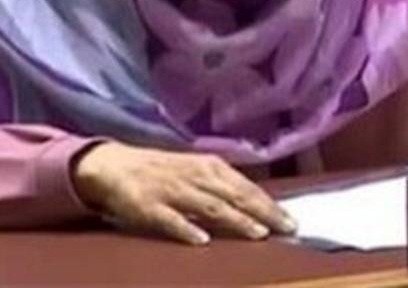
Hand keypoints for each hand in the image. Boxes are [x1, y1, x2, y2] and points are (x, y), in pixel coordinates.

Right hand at [71, 142, 296, 244]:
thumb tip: (259, 208)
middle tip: (286, 229)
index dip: (270, 204)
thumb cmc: (163, 171)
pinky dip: (186, 229)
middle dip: (263, 213)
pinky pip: (169, 219)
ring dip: (235, 220)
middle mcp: (195, 176)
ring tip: (256, 234)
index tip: (292, 221)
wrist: (114, 165)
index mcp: (209, 167)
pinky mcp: (148, 206)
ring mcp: (172, 191)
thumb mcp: (197, 171)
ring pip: (210, 206)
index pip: (247, 187)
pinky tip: (201, 241)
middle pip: (235, 196)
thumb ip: (223, 187)